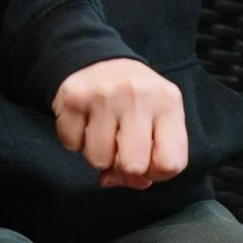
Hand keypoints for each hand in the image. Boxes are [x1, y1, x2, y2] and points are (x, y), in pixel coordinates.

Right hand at [53, 58, 187, 189]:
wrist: (100, 61)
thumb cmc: (135, 102)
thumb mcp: (156, 122)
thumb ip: (149, 161)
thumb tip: (114, 180)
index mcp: (168, 103)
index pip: (171, 164)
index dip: (155, 173)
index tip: (147, 159)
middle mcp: (139, 94)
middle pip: (134, 165)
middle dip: (124, 166)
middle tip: (121, 146)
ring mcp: (104, 94)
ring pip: (98, 159)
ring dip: (98, 154)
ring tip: (103, 131)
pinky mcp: (73, 96)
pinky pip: (71, 145)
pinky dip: (75, 141)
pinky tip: (85, 122)